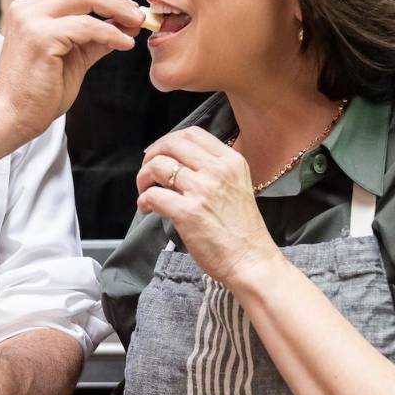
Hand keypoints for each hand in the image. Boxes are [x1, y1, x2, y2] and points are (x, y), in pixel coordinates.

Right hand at [0, 0, 141, 145]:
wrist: (12, 117)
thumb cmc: (38, 93)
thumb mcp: (74, 58)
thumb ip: (95, 39)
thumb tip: (125, 26)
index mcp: (31, 10)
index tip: (129, 11)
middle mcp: (27, 9)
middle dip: (115, 0)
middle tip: (138, 15)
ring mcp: (32, 21)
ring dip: (117, 11)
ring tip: (136, 25)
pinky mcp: (41, 38)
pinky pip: (87, 27)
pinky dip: (111, 33)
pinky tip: (123, 44)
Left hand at [135, 128, 281, 287]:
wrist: (251, 260)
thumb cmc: (242, 230)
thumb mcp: (238, 186)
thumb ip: (214, 171)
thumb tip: (179, 164)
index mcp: (231, 161)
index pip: (192, 133)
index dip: (169, 141)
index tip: (160, 155)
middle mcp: (217, 170)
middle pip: (171, 144)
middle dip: (151, 155)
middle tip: (147, 172)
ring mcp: (202, 190)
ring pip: (158, 166)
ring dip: (143, 178)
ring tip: (145, 192)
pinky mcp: (188, 212)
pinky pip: (153, 195)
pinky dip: (144, 200)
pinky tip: (148, 208)